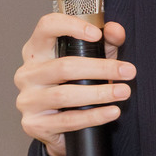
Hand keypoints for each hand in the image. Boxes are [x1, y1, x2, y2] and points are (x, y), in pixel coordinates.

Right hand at [14, 14, 131, 155]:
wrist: (58, 129)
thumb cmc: (72, 86)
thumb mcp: (92, 60)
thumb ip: (105, 43)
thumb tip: (115, 30)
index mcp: (36, 50)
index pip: (47, 27)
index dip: (71, 26)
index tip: (97, 34)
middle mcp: (27, 73)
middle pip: (64, 66)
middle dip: (101, 68)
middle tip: (128, 72)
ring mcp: (27, 100)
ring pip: (65, 95)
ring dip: (100, 93)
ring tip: (123, 92)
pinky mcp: (33, 124)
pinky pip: (67, 120)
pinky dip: (93, 116)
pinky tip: (112, 112)